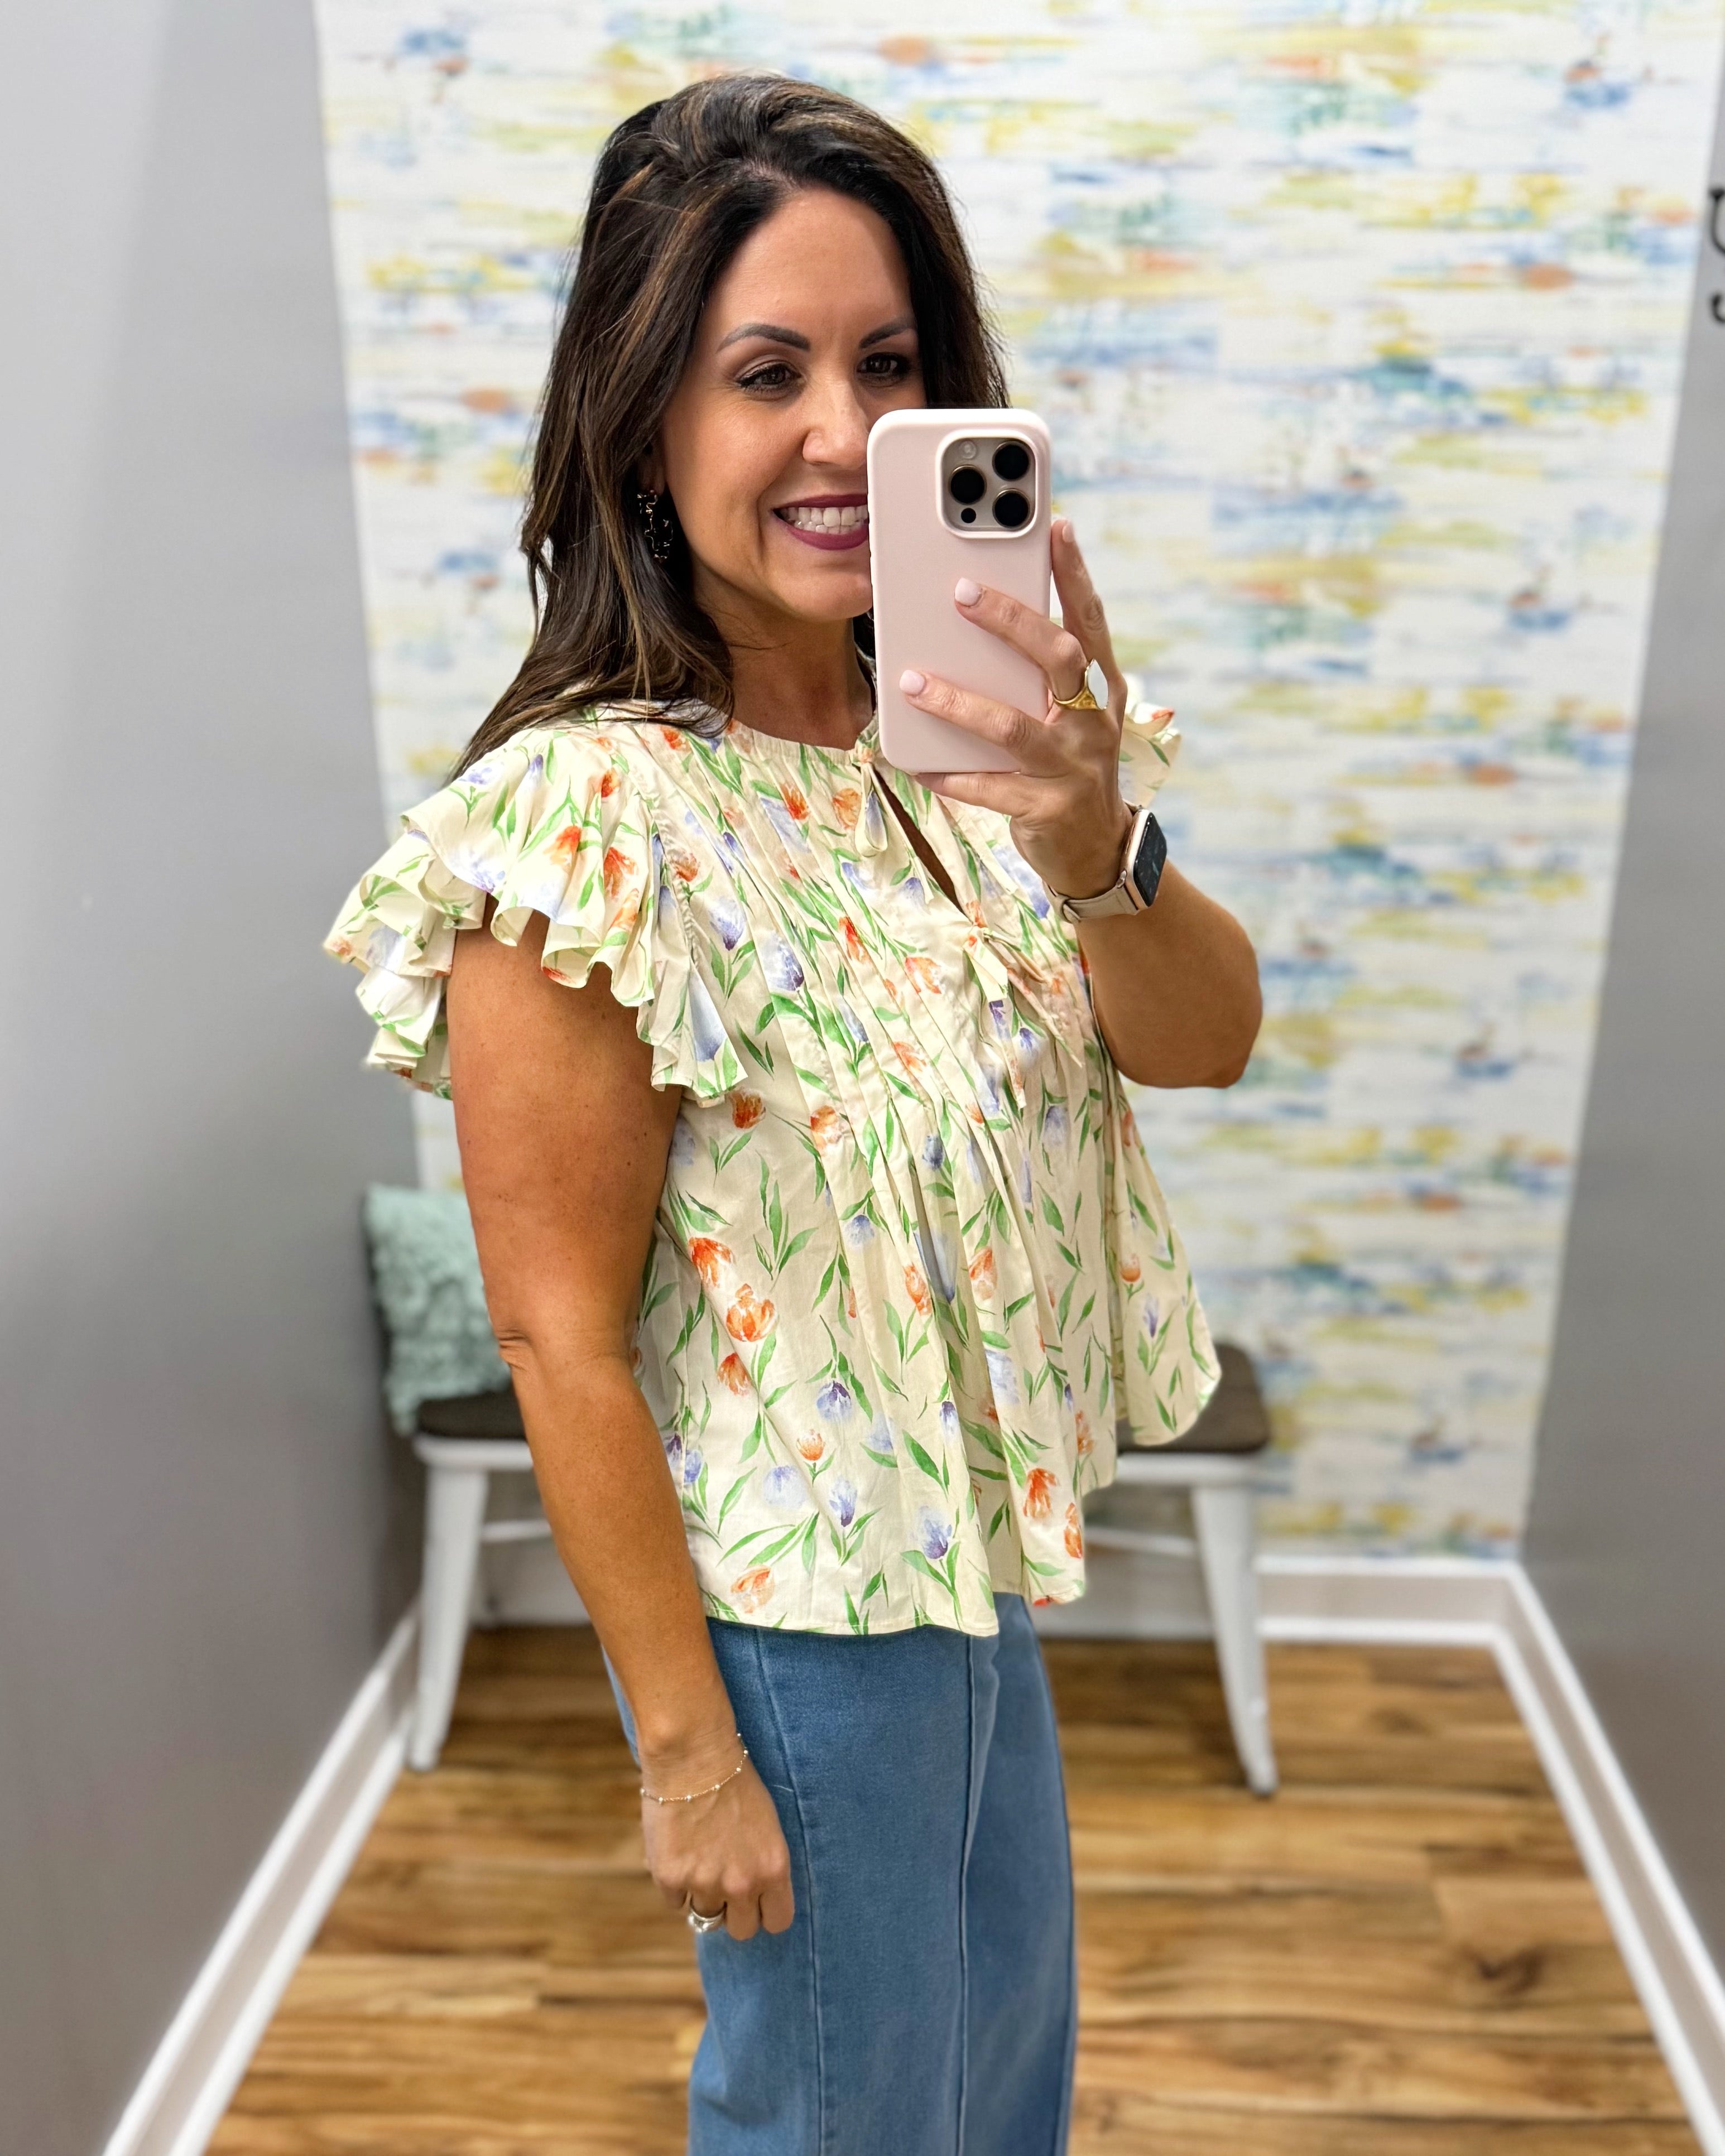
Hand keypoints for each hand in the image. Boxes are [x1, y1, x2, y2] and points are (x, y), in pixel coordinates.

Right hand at [640, 1740, 794, 1941]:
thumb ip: (762, 1864)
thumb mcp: (767, 1825)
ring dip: (702, 1895)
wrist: (694, 1755)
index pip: (778, 1922)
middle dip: (734, 1912)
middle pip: (742, 1930)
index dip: (766, 1912)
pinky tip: (679, 1850)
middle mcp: (742, 1883)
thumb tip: (754, 1897)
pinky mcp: (670, 1878)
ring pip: (705, 1916)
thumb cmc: (735, 1781)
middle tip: (724, 1885)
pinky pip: (675, 1901)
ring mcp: (704, 1883)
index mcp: (773, 1868)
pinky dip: (675, 1884)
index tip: (757, 1901)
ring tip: (699, 1859)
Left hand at [903, 516, 1132, 898]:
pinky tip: (913, 761)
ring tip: (910, 680)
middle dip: (1010, 620)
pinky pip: (986, 787)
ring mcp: (1072, 767)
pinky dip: (947, 773)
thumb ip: (1036, 675)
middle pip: (1057, 658)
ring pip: (1011, 726)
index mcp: (1098, 690)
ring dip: (957, 701)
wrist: (1094, 850)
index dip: (1075, 574)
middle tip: (960, 591)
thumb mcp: (1066, 716)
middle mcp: (1091, 722)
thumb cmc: (1068, 767)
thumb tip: (972, 623)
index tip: (1056, 526)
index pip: (1090, 620)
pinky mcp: (1044, 809)